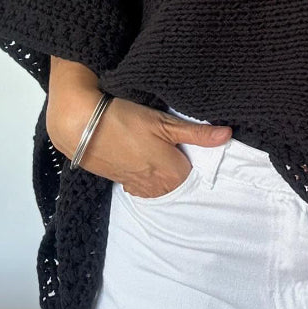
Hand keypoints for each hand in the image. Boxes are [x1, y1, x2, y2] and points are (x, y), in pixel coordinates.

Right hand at [47, 92, 232, 196]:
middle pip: (179, 185)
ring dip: (165, 177)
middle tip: (179, 151)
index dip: (199, 163)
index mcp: (172, 173)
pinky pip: (142, 188)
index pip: (197, 178)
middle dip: (183, 172)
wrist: (80, 126)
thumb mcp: (164, 123)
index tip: (198, 152)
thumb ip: (197, 134)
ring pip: (161, 188)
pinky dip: (147, 179)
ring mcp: (137, 186)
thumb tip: (227, 136)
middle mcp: (156, 186)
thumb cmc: (124, 120)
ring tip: (161, 155)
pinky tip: (144, 162)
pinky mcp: (121, 182)